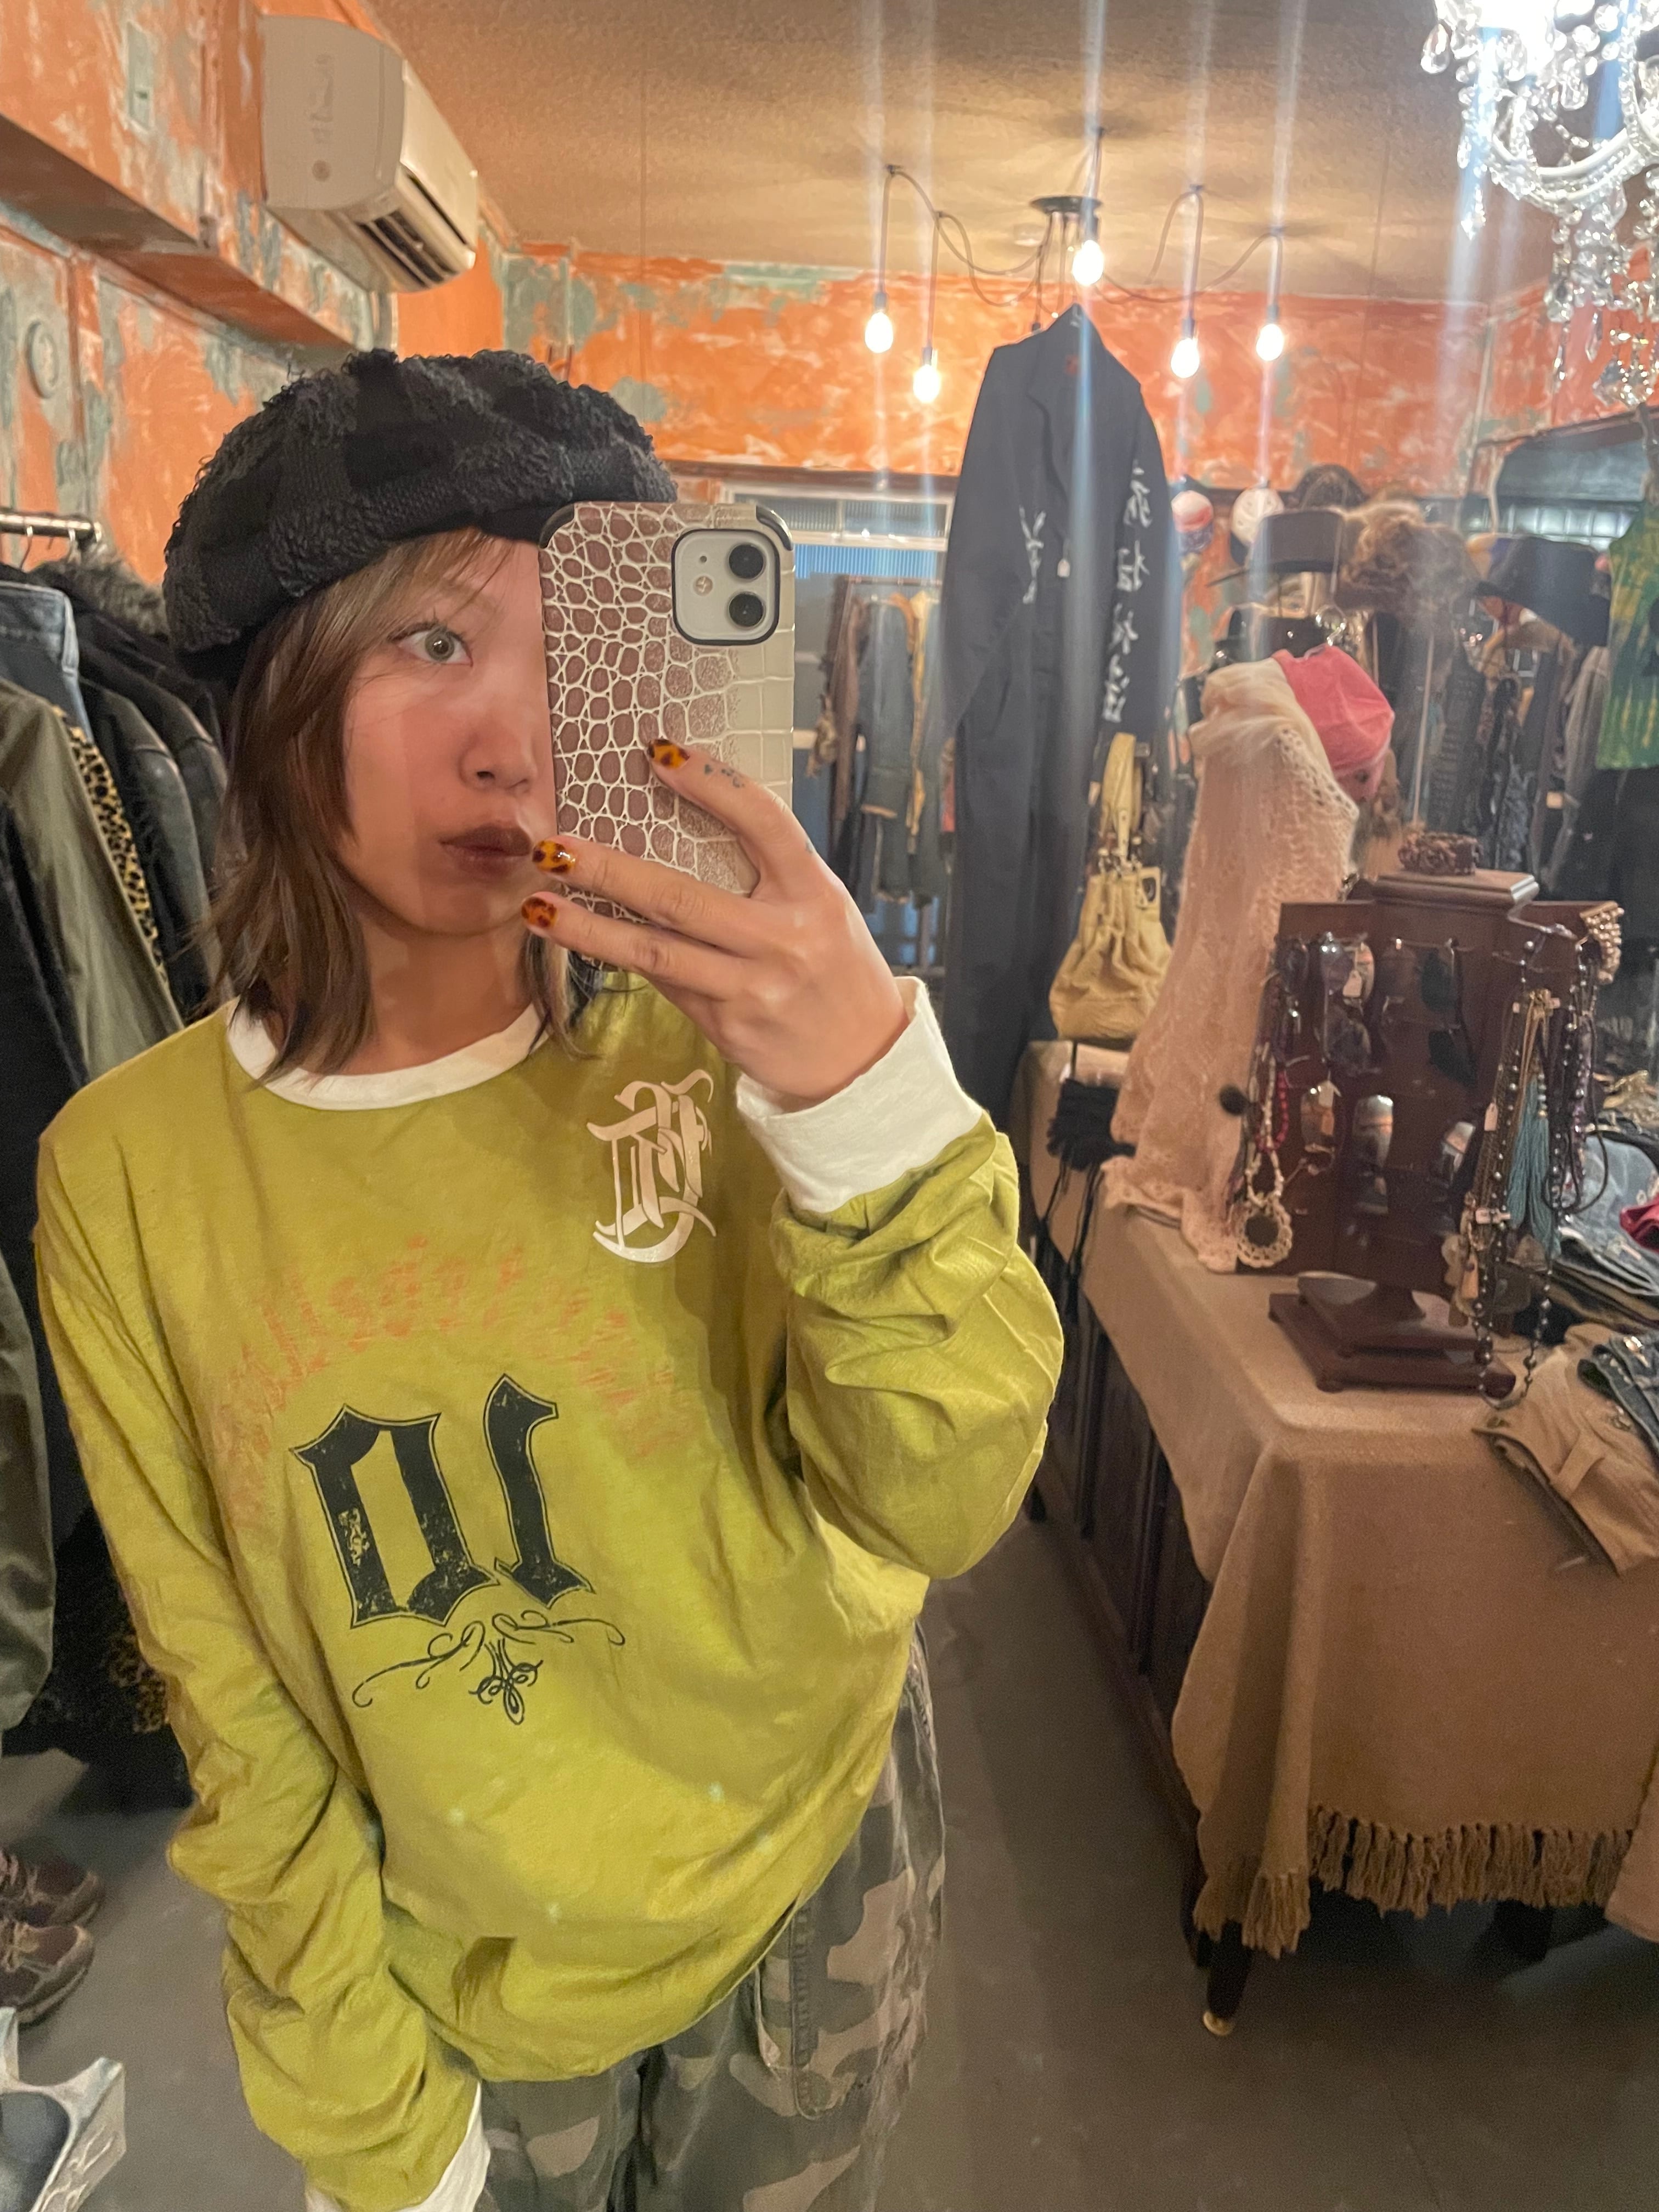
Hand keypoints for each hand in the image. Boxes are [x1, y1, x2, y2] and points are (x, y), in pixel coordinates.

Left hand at [522, 740, 907, 1103]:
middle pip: (681, 897)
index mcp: (815, 891)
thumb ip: (768, 872)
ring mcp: (751, 986)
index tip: (657, 753)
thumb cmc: (834, 966)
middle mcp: (783, 938)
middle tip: (554, 846)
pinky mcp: (726, 1024)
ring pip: (654, 952)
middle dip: (610, 870)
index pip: (763, 821)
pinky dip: (619, 956)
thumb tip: (683, 821)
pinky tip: (576, 936)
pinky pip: (663, 982)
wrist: (860, 1061)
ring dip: (587, 928)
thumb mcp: (821, 907)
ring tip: (537, 903)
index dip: (711, 783)